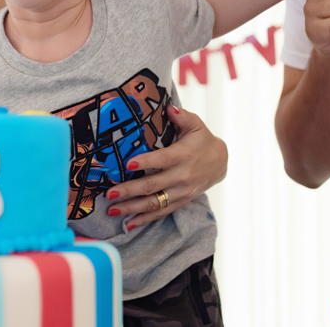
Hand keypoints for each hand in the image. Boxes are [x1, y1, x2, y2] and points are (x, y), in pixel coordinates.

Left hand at [105, 106, 227, 229]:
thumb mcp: (196, 125)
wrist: (220, 163)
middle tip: (109, 193)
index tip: (127, 163)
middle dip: (129, 190)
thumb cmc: (202, 140)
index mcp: (183, 155)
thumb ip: (182, 116)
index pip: (162, 159)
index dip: (145, 162)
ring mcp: (181, 192)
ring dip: (132, 208)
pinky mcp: (180, 202)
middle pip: (152, 185)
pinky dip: (144, 219)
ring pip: (154, 203)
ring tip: (112, 210)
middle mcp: (182, 176)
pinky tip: (128, 223)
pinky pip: (161, 212)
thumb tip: (170, 108)